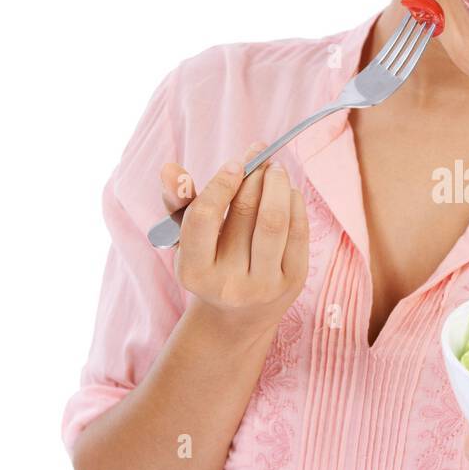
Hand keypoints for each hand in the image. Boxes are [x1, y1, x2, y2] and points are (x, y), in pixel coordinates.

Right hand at [160, 140, 308, 338]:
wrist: (239, 315)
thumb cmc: (209, 263)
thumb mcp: (186, 239)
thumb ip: (178, 202)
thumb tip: (170, 168)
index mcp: (194, 272)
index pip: (204, 217)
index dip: (221, 183)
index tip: (236, 163)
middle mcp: (229, 283)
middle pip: (245, 212)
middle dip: (254, 174)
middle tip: (260, 153)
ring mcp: (264, 285)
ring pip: (275, 220)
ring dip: (278, 184)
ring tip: (275, 169)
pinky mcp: (293, 282)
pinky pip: (298, 232)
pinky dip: (295, 203)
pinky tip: (289, 192)